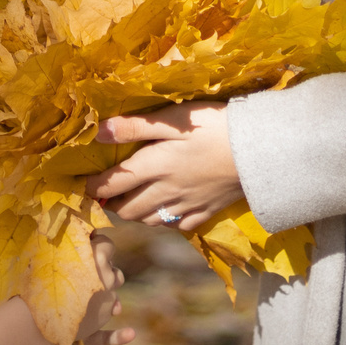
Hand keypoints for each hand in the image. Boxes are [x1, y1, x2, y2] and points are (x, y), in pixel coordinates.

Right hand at [0, 234, 131, 344]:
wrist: (29, 312)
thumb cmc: (38, 275)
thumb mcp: (57, 251)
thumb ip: (76, 241)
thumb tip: (87, 231)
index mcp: (98, 259)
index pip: (107, 244)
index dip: (98, 244)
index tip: (87, 245)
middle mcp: (107, 281)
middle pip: (115, 271)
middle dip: (105, 269)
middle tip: (83, 269)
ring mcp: (104, 306)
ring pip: (114, 297)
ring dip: (109, 294)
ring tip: (92, 294)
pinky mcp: (95, 327)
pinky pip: (108, 335)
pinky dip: (120, 336)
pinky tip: (131, 334)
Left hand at [89, 100, 241, 233]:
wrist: (262, 151)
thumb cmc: (216, 126)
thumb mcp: (174, 118)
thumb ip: (136, 126)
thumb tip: (98, 132)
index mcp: (155, 166)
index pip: (113, 183)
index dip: (94, 186)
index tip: (84, 184)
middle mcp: (166, 191)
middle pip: (128, 209)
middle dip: (112, 203)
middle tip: (106, 193)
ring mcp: (187, 206)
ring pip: (149, 221)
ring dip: (134, 213)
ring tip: (130, 201)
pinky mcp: (206, 213)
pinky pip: (176, 226)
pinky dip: (163, 222)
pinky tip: (164, 211)